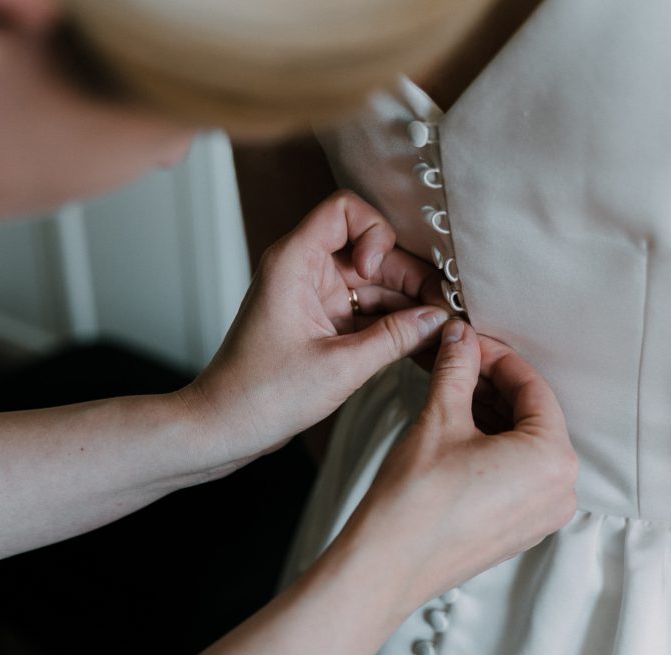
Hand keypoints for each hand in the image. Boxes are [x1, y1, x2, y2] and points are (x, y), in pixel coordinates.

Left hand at [178, 190, 448, 471]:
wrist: (225, 428)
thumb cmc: (262, 395)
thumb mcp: (340, 366)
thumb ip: (395, 338)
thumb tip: (439, 319)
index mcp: (295, 262)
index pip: (345, 210)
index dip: (374, 233)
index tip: (377, 273)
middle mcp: (306, 271)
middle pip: (372, 252)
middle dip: (410, 277)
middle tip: (444, 309)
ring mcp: (316, 298)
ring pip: (376, 285)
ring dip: (409, 305)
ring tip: (442, 330)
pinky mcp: (324, 324)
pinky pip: (368, 312)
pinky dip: (394, 325)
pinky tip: (423, 343)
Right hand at [343, 320, 579, 615]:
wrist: (387, 566)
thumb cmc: (416, 502)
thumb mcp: (440, 419)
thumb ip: (458, 369)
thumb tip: (461, 338)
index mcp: (553, 460)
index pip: (533, 388)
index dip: (497, 356)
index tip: (468, 341)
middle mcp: (560, 490)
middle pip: (531, 415)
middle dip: (493, 385)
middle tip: (457, 359)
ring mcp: (542, 514)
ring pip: (523, 444)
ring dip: (490, 412)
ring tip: (451, 389)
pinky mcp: (519, 528)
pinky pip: (516, 472)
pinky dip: (491, 445)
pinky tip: (458, 425)